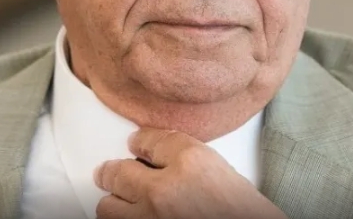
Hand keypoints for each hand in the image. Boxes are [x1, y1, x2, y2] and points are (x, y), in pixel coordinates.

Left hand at [94, 128, 287, 218]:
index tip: (136, 143)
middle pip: (116, 173)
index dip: (139, 142)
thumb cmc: (244, 212)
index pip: (149, 141)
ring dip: (114, 202)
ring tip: (121, 200)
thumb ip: (187, 155)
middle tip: (109, 172)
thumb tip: (153, 150)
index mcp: (190, 163)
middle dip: (113, 172)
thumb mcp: (222, 170)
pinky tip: (135, 215)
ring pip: (108, 207)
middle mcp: (164, 192)